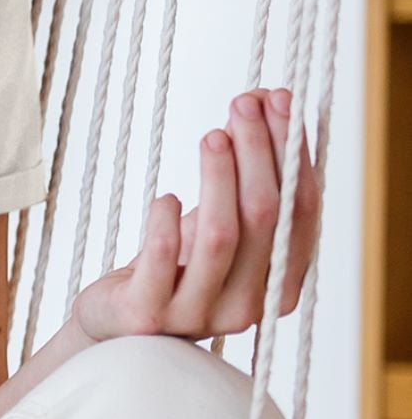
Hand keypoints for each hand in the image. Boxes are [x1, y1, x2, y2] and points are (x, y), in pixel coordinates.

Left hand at [73, 86, 319, 344]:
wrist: (117, 321)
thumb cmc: (178, 264)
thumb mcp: (222, 221)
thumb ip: (248, 173)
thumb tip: (266, 96)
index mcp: (279, 286)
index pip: (301, 213)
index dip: (294, 153)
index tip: (279, 100)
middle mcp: (248, 308)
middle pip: (265, 217)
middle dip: (258, 152)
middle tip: (242, 104)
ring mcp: (197, 316)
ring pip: (221, 235)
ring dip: (219, 176)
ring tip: (212, 135)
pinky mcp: (147, 315)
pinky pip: (162, 257)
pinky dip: (165, 219)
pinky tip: (165, 196)